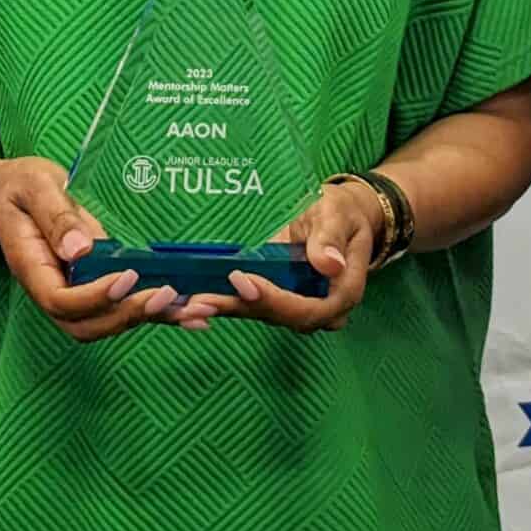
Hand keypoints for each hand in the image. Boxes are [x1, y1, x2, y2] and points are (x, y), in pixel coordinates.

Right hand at [0, 156, 182, 341]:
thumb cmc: (22, 187)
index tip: (126, 276)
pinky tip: (193, 313)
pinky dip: (160, 315)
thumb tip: (79, 251)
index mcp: (33, 268)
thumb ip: (55, 216)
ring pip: (109, 323)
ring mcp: (75, 292)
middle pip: (87, 324)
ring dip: (150, 320)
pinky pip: (125, 308)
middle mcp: (53, 289)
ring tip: (192, 310)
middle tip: (166, 295)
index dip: (95, 296)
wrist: (13, 195)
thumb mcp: (34, 187)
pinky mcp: (97, 286)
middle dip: (128, 315)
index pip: (61, 300)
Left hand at [180, 179, 385, 333]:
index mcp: (342, 292)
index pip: (307, 308)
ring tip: (188, 307)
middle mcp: (320, 309)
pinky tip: (192, 304)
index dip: (274, 299)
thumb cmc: (341, 214)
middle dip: (238, 308)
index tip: (243, 283)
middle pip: (278, 316)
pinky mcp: (277, 299)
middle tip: (200, 302)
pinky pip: (251, 305)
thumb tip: (329, 265)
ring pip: (260, 313)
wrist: (340, 219)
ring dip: (224, 309)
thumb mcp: (338, 216)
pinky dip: (223, 303)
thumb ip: (330, 239)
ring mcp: (298, 307)